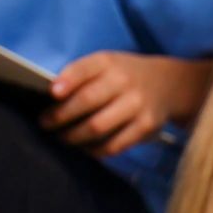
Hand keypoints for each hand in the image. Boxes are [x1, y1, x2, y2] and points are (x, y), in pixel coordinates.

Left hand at [44, 52, 212, 158]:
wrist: (167, 84)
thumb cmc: (123, 75)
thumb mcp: (104, 64)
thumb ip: (79, 75)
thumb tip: (51, 99)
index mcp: (108, 62)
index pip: (84, 69)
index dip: (67, 81)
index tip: (52, 93)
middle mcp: (124, 81)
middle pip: (87, 102)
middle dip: (60, 116)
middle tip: (45, 124)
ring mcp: (137, 105)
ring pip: (98, 127)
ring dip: (74, 136)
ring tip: (62, 138)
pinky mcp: (145, 126)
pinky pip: (114, 144)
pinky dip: (94, 150)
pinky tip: (84, 148)